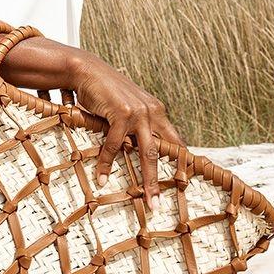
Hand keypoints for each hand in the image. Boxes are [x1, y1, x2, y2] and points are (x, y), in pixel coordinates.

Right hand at [69, 52, 188, 211]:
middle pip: (162, 151)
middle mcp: (152, 111)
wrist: (88, 70)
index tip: (185, 181)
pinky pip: (115, 144)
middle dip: (162, 179)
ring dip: (147, 180)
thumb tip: (136, 147)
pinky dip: (107, 162)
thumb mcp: (126, 107)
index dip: (180, 160)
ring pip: (146, 153)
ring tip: (147, 200)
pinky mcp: (122, 113)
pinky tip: (101, 177)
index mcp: (156, 111)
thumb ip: (135, 124)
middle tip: (161, 202)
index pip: (173, 140)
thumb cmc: (105, 91)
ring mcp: (139, 112)